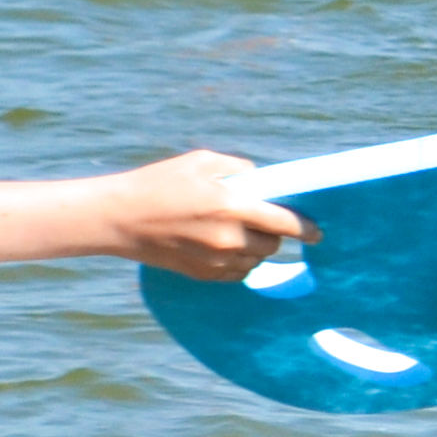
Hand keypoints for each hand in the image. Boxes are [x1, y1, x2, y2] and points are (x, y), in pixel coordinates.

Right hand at [120, 149, 313, 278]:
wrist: (118, 218)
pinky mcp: (202, 275)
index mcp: (231, 205)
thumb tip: (261, 181)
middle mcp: (227, 238)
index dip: (306, 229)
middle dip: (274, 234)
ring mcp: (214, 261)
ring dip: (255, 249)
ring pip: (255, 261)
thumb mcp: (201, 161)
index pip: (284, 223)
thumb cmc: (159, 183)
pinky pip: (236, 273)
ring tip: (234, 230)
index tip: (318, 233)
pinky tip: (221, 245)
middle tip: (261, 220)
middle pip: (272, 245)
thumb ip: (239, 169)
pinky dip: (237, 262)